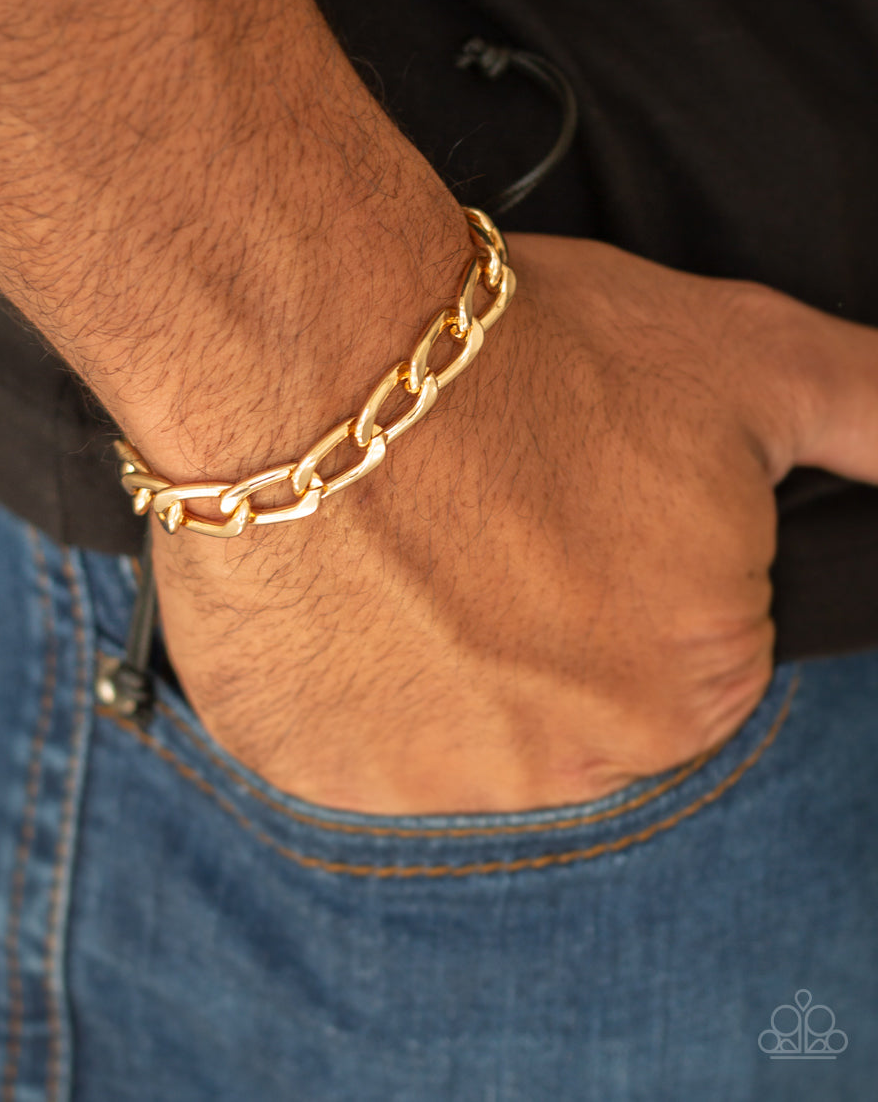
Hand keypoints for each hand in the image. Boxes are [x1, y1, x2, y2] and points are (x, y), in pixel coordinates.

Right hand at [152, 233, 877, 814]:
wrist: (319, 352)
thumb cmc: (537, 355)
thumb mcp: (752, 364)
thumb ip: (876, 420)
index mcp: (694, 687)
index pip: (680, 640)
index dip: (617, 542)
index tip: (564, 481)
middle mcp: (574, 766)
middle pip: (567, 688)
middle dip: (531, 600)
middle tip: (483, 498)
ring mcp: (431, 779)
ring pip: (451, 712)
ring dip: (432, 635)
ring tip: (402, 524)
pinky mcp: (312, 765)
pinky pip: (346, 726)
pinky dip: (339, 660)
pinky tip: (339, 569)